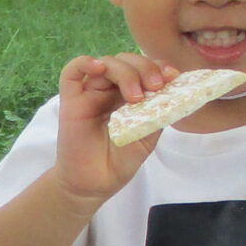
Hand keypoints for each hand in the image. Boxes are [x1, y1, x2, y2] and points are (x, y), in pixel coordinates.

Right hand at [53, 51, 181, 204]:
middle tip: (156, 86)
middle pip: (126, 61)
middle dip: (145, 68)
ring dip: (125, 72)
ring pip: (106, 63)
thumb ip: (158, 112)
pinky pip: (71, 72)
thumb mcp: (148, 136)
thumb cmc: (119, 161)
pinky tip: (98, 68)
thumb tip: (174, 91)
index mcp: (128, 95)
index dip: (158, 66)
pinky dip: (85, 63)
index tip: (173, 77)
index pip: (142, 68)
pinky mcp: (71, 101)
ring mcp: (89, 94)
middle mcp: (109, 90)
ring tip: (136, 96)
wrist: (95, 184)